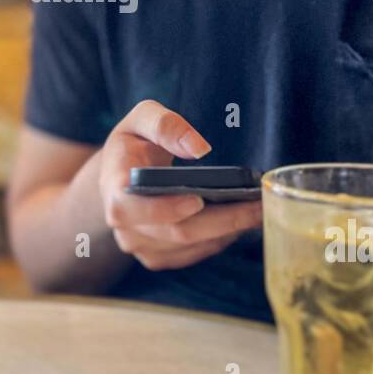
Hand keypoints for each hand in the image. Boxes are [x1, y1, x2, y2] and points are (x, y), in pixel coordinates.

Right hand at [98, 99, 262, 271]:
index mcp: (114, 189)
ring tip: (257, 211)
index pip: (132, 209)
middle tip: (258, 205)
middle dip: (222, 221)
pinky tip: (239, 223)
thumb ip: (165, 125)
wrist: (121, 173)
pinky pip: (193, 254)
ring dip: (227, 232)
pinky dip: (219, 240)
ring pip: (190, 247)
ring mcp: (140, 245)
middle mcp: (124, 226)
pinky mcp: (157, 256)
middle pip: (177, 232)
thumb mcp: (142, 117)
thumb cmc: (134, 142)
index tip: (199, 199)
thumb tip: (198, 148)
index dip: (165, 209)